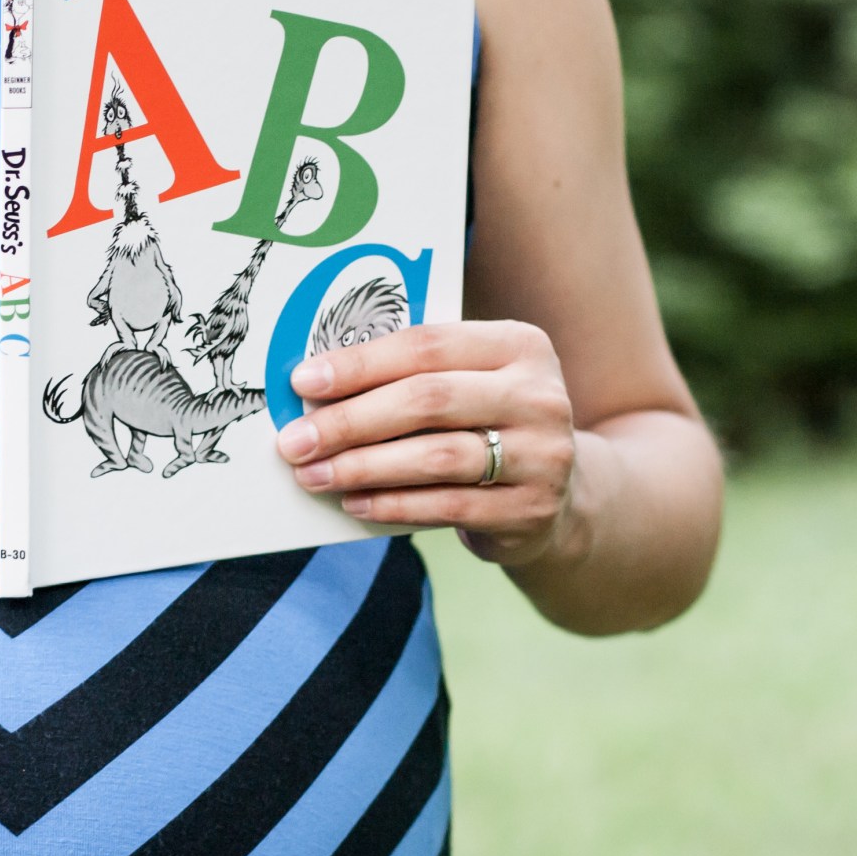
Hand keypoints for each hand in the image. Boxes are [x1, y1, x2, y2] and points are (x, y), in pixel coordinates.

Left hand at [275, 321, 577, 566]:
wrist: (561, 494)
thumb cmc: (487, 425)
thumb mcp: (469, 384)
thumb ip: (411, 376)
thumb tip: (316, 387)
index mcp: (519, 345)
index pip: (427, 345)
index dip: (360, 363)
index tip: (303, 383)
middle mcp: (539, 395)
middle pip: (429, 400)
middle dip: (350, 421)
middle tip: (295, 440)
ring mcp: (543, 455)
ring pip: (437, 457)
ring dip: (363, 467)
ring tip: (314, 474)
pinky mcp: (531, 510)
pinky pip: (447, 506)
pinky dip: (392, 505)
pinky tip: (353, 502)